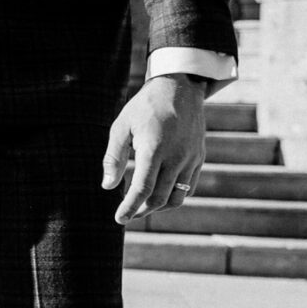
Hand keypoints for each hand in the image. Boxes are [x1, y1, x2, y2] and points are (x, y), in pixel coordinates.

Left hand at [103, 74, 209, 222]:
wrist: (180, 88)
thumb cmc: (145, 107)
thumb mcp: (122, 126)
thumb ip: (114, 157)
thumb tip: (107, 186)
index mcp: (154, 148)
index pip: (143, 189)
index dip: (130, 207)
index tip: (119, 219)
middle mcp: (176, 156)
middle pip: (159, 198)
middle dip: (141, 211)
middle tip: (127, 214)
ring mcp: (191, 159)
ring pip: (177, 197)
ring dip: (158, 208)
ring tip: (142, 208)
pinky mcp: (199, 158)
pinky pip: (188, 188)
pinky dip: (174, 197)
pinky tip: (159, 196)